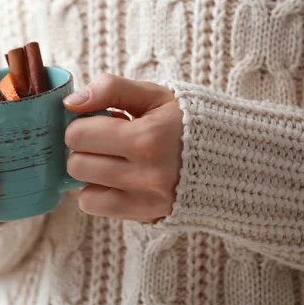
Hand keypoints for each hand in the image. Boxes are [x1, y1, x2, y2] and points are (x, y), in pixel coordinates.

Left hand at [63, 74, 182, 222]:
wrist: (233, 158)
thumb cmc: (186, 121)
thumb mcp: (156, 95)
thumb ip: (111, 89)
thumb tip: (71, 102)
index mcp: (148, 137)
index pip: (78, 134)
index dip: (81, 123)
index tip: (100, 120)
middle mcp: (147, 173)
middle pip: (76, 164)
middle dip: (85, 148)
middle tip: (106, 140)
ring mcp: (146, 199)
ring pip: (82, 188)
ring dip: (90, 171)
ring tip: (114, 158)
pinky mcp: (146, 216)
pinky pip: (94, 207)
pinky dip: (98, 192)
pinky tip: (118, 178)